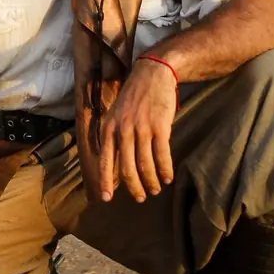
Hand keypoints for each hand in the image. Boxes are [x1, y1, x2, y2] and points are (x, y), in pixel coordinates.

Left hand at [99, 57, 177, 203]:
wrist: (152, 74)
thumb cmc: (134, 96)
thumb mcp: (116, 114)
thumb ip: (115, 136)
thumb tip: (115, 164)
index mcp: (109, 127)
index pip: (105, 160)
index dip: (105, 181)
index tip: (107, 199)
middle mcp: (123, 130)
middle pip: (127, 168)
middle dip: (134, 187)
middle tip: (140, 197)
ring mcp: (141, 128)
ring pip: (145, 165)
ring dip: (151, 181)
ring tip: (155, 188)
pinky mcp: (159, 127)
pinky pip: (162, 156)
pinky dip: (165, 170)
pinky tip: (168, 177)